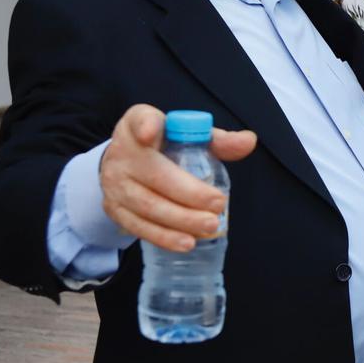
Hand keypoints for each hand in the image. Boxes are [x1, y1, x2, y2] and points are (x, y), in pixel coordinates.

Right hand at [99, 104, 255, 251]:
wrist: (123, 166)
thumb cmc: (162, 146)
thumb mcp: (185, 135)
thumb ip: (218, 140)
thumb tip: (249, 141)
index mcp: (138, 125)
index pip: (140, 119)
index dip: (146, 125)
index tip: (150, 133)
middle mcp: (122, 153)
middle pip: (153, 174)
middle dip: (188, 193)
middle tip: (218, 204)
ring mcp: (114, 184)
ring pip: (147, 206)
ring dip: (181, 220)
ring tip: (210, 226)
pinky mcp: (114, 210)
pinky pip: (140, 227)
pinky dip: (164, 237)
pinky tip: (187, 243)